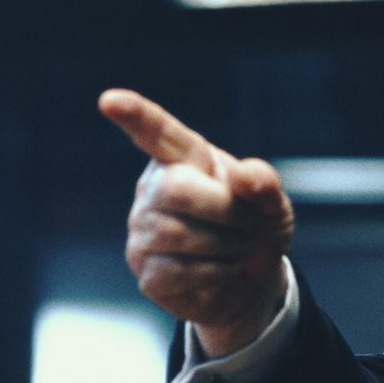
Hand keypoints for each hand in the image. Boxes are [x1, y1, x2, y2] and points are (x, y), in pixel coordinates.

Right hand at [98, 88, 294, 356]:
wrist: (254, 281)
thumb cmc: (256, 229)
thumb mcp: (273, 203)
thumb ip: (265, 184)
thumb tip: (243, 176)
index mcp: (185, 160)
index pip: (157, 132)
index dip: (136, 115)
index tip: (110, 101)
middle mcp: (155, 190)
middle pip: (176, 188)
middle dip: (225, 209)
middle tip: (247, 223)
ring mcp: (144, 232)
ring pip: (177, 233)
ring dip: (225, 245)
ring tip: (235, 247)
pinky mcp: (147, 272)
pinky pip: (177, 271)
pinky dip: (216, 273)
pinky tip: (222, 270)